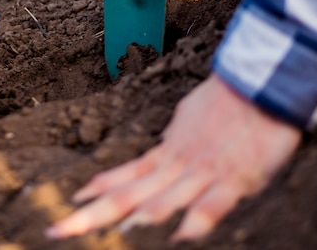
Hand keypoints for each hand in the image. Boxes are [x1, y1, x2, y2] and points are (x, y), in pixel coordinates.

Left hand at [46, 74, 301, 241]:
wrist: (259, 83)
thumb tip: (161, 150)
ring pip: (162, 199)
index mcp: (168, 151)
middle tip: (58, 229)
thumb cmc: (226, 102)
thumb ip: (174, 142)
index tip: (74, 199)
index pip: (126, 174)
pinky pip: (213, 204)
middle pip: (128, 193)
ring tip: (107, 230)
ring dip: (135, 216)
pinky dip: (196, 221)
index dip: (100, 188)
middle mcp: (176, 164)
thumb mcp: (189, 121)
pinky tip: (179, 237)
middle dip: (93, 214)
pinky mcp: (234, 178)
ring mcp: (202, 171)